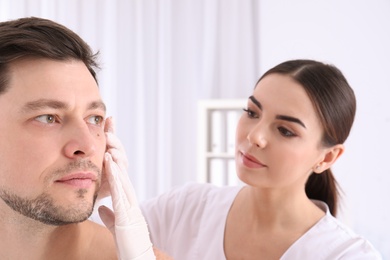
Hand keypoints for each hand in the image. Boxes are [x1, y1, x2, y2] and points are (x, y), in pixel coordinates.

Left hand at [98, 117, 154, 259]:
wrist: (138, 257)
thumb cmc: (128, 244)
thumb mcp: (116, 226)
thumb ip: (110, 215)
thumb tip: (102, 208)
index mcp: (127, 200)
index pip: (120, 173)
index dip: (114, 156)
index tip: (109, 139)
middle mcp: (130, 198)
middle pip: (123, 168)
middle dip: (116, 148)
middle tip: (108, 130)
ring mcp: (130, 204)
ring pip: (122, 175)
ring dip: (115, 157)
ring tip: (107, 140)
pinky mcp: (127, 213)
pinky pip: (119, 190)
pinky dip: (114, 175)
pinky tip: (108, 163)